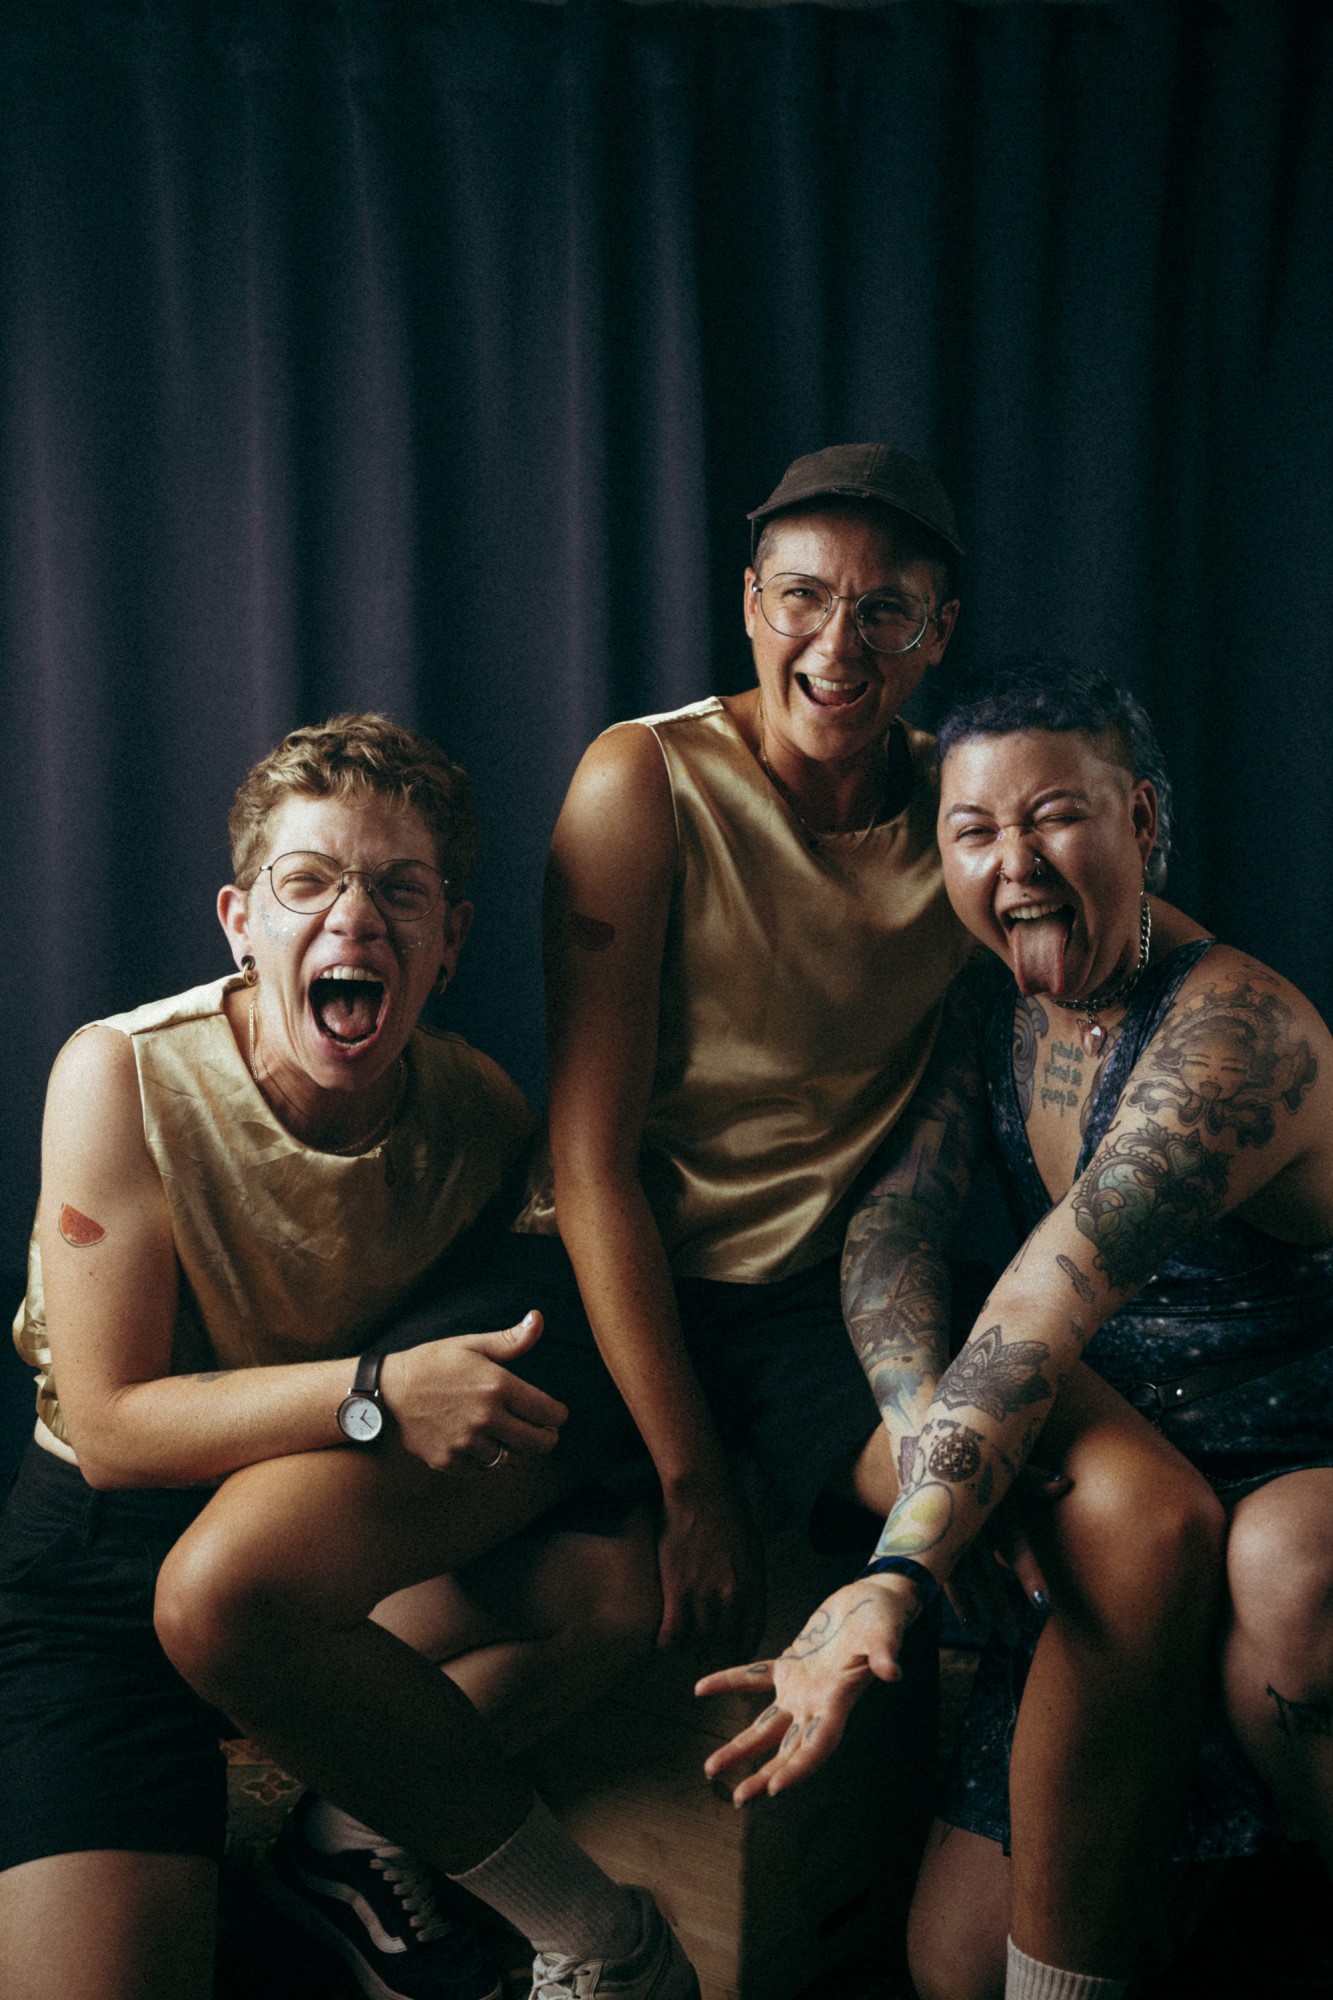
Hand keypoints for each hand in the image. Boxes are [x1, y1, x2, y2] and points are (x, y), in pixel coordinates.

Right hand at [379, 1312, 566, 1471]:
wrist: (387, 1390)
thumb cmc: (433, 1362)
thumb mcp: (472, 1345)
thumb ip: (511, 1340)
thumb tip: (540, 1318)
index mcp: (497, 1386)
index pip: (547, 1412)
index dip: (557, 1416)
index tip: (557, 1416)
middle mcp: (485, 1418)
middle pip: (535, 1443)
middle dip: (547, 1439)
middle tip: (547, 1434)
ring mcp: (466, 1443)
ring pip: (508, 1458)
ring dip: (512, 1448)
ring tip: (509, 1435)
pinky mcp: (448, 1461)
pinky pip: (480, 1469)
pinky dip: (484, 1459)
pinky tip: (480, 1443)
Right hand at [655, 1478, 763, 1661]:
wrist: (702, 1495)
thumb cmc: (729, 1517)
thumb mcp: (753, 1552)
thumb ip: (751, 1582)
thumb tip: (746, 1604)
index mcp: (754, 1588)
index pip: (751, 1633)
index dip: (742, 1648)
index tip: (735, 1653)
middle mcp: (731, 1598)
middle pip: (724, 1641)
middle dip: (717, 1652)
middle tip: (708, 1654)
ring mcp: (703, 1596)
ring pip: (698, 1641)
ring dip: (693, 1649)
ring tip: (688, 1650)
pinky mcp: (676, 1590)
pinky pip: (672, 1632)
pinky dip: (668, 1643)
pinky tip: (664, 1644)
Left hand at [694, 1572, 920, 1803]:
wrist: (873, 1600)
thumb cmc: (883, 1618)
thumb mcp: (885, 1632)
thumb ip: (885, 1652)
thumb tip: (892, 1671)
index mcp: (839, 1701)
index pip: (818, 1745)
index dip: (798, 1768)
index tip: (775, 1789)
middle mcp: (817, 1704)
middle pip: (788, 1750)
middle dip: (764, 1776)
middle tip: (738, 1798)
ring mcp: (801, 1688)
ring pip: (767, 1726)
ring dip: (741, 1747)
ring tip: (711, 1769)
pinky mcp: (789, 1665)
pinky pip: (754, 1679)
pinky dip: (729, 1682)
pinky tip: (700, 1688)